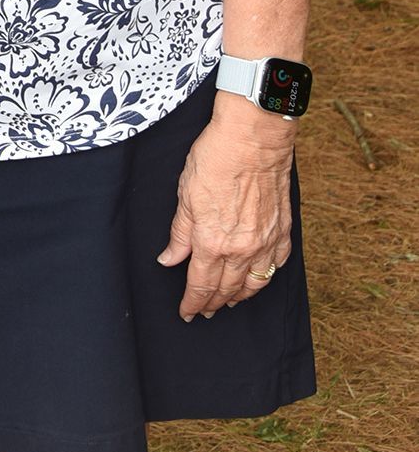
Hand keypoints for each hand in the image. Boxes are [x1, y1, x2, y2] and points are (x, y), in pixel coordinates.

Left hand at [157, 96, 293, 318]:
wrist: (253, 138)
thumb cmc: (215, 158)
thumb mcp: (185, 194)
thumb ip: (179, 233)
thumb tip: (169, 259)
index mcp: (212, 242)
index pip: (200, 285)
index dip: (192, 303)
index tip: (186, 313)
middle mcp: (241, 249)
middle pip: (226, 289)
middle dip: (212, 303)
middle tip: (204, 312)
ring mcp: (266, 242)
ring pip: (253, 283)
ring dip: (239, 297)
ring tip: (228, 302)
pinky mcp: (283, 231)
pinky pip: (275, 264)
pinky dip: (265, 276)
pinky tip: (258, 277)